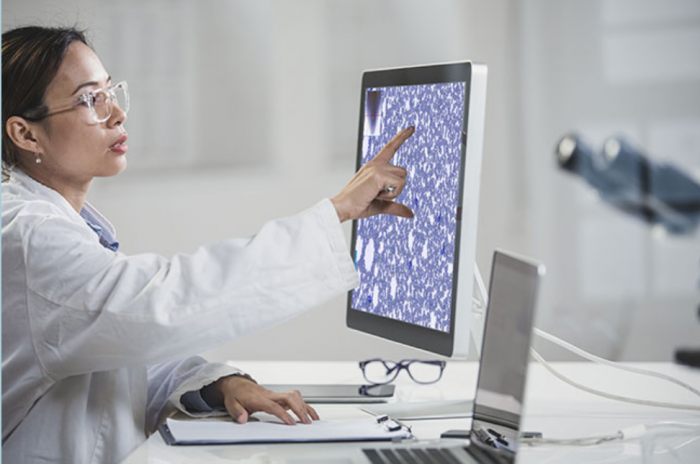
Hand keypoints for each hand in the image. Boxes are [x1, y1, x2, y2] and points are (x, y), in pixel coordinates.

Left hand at [202, 375, 318, 424]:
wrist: (237, 384)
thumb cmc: (236, 395)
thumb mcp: (231, 404)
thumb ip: (237, 412)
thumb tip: (242, 419)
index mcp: (259, 398)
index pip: (274, 406)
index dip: (284, 414)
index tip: (292, 423)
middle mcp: (270, 395)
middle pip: (289, 398)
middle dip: (299, 409)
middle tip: (305, 422)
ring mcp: (275, 394)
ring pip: (294, 396)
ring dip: (304, 406)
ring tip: (311, 419)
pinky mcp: (279, 396)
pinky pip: (294, 398)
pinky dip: (304, 405)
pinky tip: (309, 413)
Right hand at [331, 126, 414, 222]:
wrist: (342, 208)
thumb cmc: (357, 205)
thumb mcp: (381, 205)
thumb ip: (396, 206)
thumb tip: (410, 213)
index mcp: (374, 166)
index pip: (390, 147)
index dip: (401, 137)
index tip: (411, 127)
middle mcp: (375, 164)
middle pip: (403, 172)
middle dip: (397, 188)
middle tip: (378, 195)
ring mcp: (376, 167)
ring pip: (402, 178)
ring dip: (394, 192)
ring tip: (376, 195)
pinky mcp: (378, 174)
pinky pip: (399, 185)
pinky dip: (391, 194)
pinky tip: (376, 195)